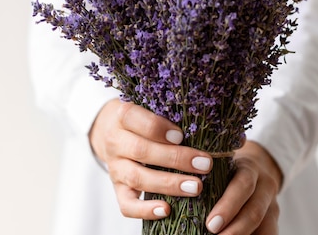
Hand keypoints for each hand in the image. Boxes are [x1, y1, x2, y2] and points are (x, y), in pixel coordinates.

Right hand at [89, 99, 213, 219]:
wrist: (110, 131)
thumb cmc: (141, 118)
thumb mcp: (148, 107)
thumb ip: (169, 114)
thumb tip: (207, 128)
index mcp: (122, 116)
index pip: (135, 119)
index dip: (158, 128)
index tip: (181, 136)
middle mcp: (115, 142)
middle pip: (141, 151)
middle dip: (176, 158)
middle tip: (204, 164)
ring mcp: (115, 167)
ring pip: (137, 178)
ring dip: (168, 184)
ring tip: (195, 187)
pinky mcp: (118, 188)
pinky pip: (127, 204)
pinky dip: (145, 210)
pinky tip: (166, 210)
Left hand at [205, 141, 282, 234]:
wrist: (258, 167)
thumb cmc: (228, 167)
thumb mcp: (220, 162)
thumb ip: (204, 172)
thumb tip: (176, 190)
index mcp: (249, 169)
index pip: (243, 186)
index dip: (228, 206)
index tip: (210, 225)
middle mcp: (264, 186)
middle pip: (254, 211)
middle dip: (235, 229)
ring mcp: (271, 204)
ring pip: (264, 225)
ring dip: (242, 234)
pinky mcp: (274, 219)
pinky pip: (269, 232)